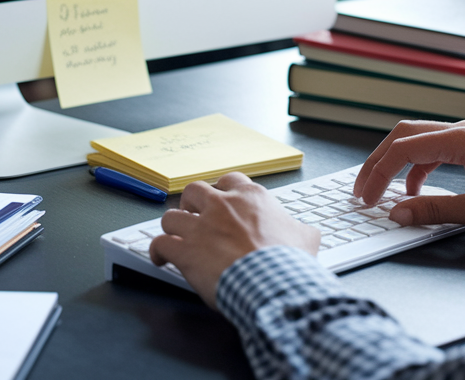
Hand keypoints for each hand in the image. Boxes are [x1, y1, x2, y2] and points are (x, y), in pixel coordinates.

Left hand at [150, 172, 319, 308]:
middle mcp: (222, 206)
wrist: (274, 283)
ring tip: (174, 236)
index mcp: (251, 198)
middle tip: (194, 215)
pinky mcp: (186, 251)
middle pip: (194, 190)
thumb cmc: (289, 262)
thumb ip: (301, 229)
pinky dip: (157, 251)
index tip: (221, 200)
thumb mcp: (306, 238)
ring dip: (172, 227)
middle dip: (191, 203)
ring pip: (171, 216)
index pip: (230, 180)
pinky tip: (160, 258)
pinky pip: (160, 244)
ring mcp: (201, 227)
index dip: (222, 191)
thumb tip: (307, 232)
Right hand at [353, 120, 464, 236]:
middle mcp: (462, 132)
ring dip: (396, 165)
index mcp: (461, 140)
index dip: (378, 173)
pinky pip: (434, 152)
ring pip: (417, 141)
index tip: (367, 199)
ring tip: (383, 192)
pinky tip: (416, 191)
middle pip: (404, 135)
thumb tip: (397, 212)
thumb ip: (435, 210)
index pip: (403, 149)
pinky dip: (416, 169)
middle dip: (378, 162)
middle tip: (362, 190)